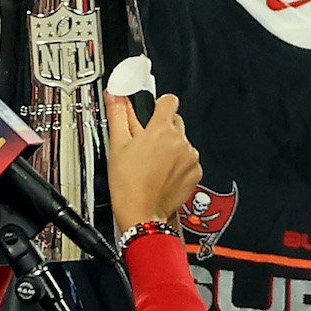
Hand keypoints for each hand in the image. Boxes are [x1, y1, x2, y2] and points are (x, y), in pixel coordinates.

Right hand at [105, 92, 200, 233]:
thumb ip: (118, 115)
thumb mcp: (118, 145)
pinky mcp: (196, 172)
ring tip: (152, 162)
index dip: (159, 104)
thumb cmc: (128, 184)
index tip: (153, 112)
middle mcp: (180, 141)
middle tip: (145, 144)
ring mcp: (190, 157)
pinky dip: (178, 163)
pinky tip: (162, 173)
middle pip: (175, 122)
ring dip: (170, 147)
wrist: (142, 214)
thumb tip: (115, 96)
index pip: (169, 101)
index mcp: (161, 129)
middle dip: (162, 128)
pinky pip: (189, 160)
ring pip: (182, 142)